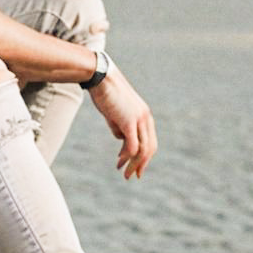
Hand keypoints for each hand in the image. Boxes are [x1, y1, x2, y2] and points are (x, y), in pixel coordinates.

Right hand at [87, 62, 157, 179]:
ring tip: (125, 174)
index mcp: (145, 115)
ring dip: (134, 164)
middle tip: (133, 176)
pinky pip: (132, 146)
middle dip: (141, 164)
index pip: (150, 141)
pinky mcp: (129, 121)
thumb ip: (120, 125)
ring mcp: (139, 119)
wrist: (101, 76)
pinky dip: (127, 157)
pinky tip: (119, 162)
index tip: (136, 167)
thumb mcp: (115, 112)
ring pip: (143, 150)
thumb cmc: (105, 92)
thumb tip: (121, 138)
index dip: (145, 157)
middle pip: (150, 148)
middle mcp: (146, 118)